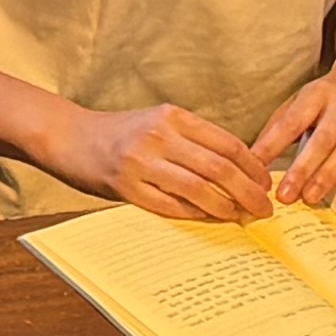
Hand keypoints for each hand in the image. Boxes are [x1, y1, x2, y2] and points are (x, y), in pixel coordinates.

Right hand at [48, 99, 274, 221]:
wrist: (69, 136)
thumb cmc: (120, 133)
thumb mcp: (158, 123)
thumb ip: (193, 141)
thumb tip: (237, 170)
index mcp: (173, 117)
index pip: (227, 143)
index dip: (253, 167)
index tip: (266, 183)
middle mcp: (159, 136)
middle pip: (219, 167)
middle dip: (248, 191)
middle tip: (264, 208)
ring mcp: (141, 161)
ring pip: (198, 188)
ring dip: (225, 206)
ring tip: (242, 216)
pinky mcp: (125, 186)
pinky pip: (169, 205)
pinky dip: (193, 214)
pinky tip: (208, 219)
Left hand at [251, 54, 335, 208]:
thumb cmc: (330, 97)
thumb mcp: (302, 101)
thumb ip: (279, 126)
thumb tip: (253, 156)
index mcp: (316, 94)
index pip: (292, 122)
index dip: (273, 145)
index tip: (255, 166)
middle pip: (321, 140)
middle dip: (302, 169)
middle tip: (285, 195)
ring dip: (328, 175)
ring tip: (310, 196)